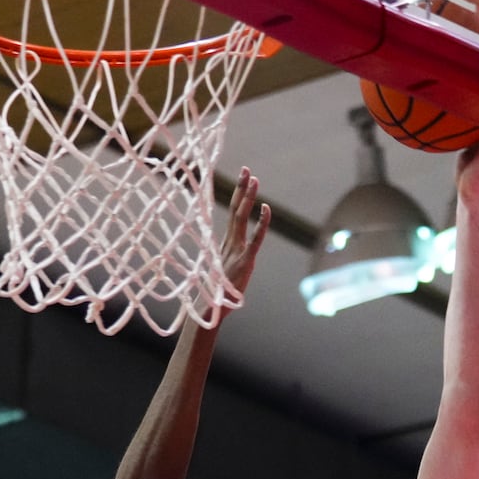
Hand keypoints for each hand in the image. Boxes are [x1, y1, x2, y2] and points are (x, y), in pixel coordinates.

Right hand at [220, 167, 270, 302]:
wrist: (212, 309)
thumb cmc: (217, 293)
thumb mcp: (223, 272)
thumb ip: (225, 262)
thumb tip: (225, 257)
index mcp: (225, 243)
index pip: (233, 213)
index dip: (238, 194)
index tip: (243, 177)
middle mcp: (230, 242)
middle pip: (235, 209)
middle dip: (241, 188)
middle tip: (246, 169)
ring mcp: (236, 250)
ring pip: (242, 218)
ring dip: (248, 198)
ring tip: (254, 179)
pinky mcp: (245, 261)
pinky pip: (255, 239)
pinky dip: (262, 223)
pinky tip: (266, 209)